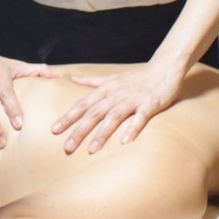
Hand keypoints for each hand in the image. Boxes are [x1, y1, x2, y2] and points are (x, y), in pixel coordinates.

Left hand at [51, 62, 183, 153]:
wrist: (164, 68)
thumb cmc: (136, 77)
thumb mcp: (111, 78)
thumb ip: (91, 81)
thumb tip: (72, 79)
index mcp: (106, 89)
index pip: (83, 104)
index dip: (69, 117)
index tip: (54, 130)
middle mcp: (116, 94)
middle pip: (94, 113)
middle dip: (79, 130)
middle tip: (67, 147)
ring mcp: (133, 99)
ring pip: (114, 116)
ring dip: (102, 133)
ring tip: (92, 150)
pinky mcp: (150, 104)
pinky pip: (140, 118)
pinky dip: (133, 129)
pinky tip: (126, 141)